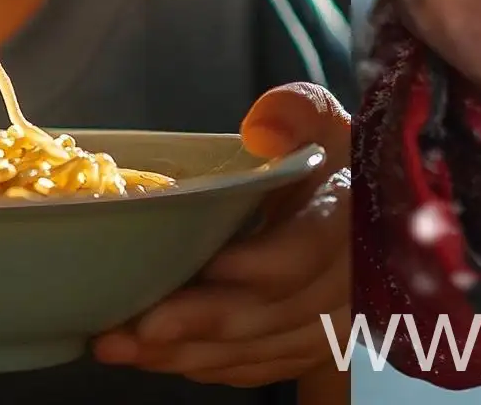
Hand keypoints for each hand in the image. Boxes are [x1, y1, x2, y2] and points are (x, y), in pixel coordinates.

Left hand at [91, 84, 348, 386]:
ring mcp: (326, 326)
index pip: (305, 250)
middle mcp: (342, 282)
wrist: (360, 207)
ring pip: (256, 349)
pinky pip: (255, 367)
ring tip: (121, 344)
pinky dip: (205, 364)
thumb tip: (260, 129)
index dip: (257, 264)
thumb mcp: (321, 120)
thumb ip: (296, 112)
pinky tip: (155, 356)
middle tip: (136, 325)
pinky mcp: (305, 350)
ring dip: (187, 352)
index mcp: (347, 218)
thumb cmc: (329, 158)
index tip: (206, 265)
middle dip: (199, 321)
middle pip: (269, 313)